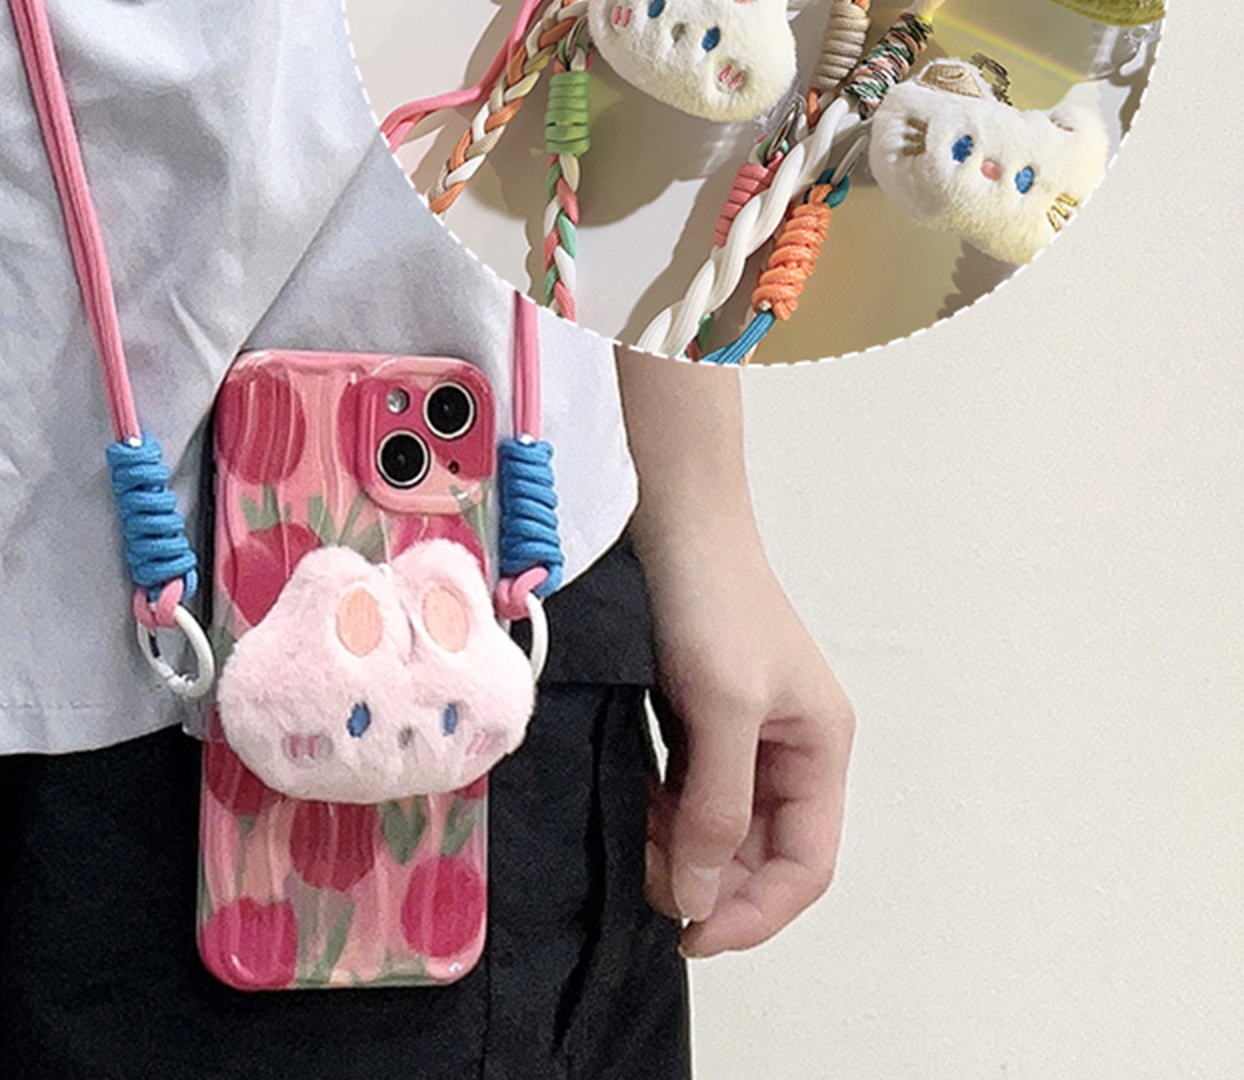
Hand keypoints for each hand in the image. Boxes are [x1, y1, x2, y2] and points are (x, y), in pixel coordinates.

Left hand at [615, 348, 853, 955]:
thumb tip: (701, 896)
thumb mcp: (723, 708)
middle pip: (758, 851)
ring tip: (632, 841)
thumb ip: (717, 805)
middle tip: (646, 881)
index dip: (754, 910)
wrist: (669, 517)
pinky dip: (660, 809)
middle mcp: (789, 748)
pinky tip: (629, 806)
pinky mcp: (699, 714)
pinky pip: (685, 788)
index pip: (805, 864)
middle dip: (707, 878)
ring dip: (677, 846)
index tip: (691, 932)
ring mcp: (742, 731)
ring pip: (717, 824)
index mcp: (819, 748)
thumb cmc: (710, 601)